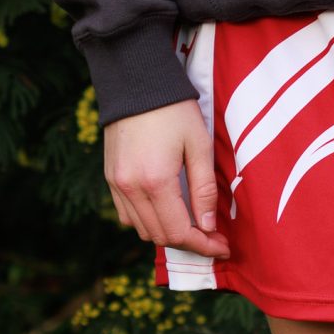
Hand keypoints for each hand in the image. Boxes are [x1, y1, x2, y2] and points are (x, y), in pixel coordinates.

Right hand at [103, 99, 230, 258]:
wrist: (137, 86)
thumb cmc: (175, 111)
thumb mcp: (200, 145)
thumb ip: (204, 189)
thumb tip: (210, 225)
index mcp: (155, 182)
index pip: (179, 232)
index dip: (203, 245)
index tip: (223, 247)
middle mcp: (130, 190)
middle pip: (159, 236)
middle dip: (189, 243)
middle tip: (215, 239)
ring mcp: (116, 186)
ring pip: (141, 230)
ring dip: (168, 234)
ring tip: (195, 227)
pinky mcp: (110, 179)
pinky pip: (127, 215)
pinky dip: (148, 222)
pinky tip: (168, 212)